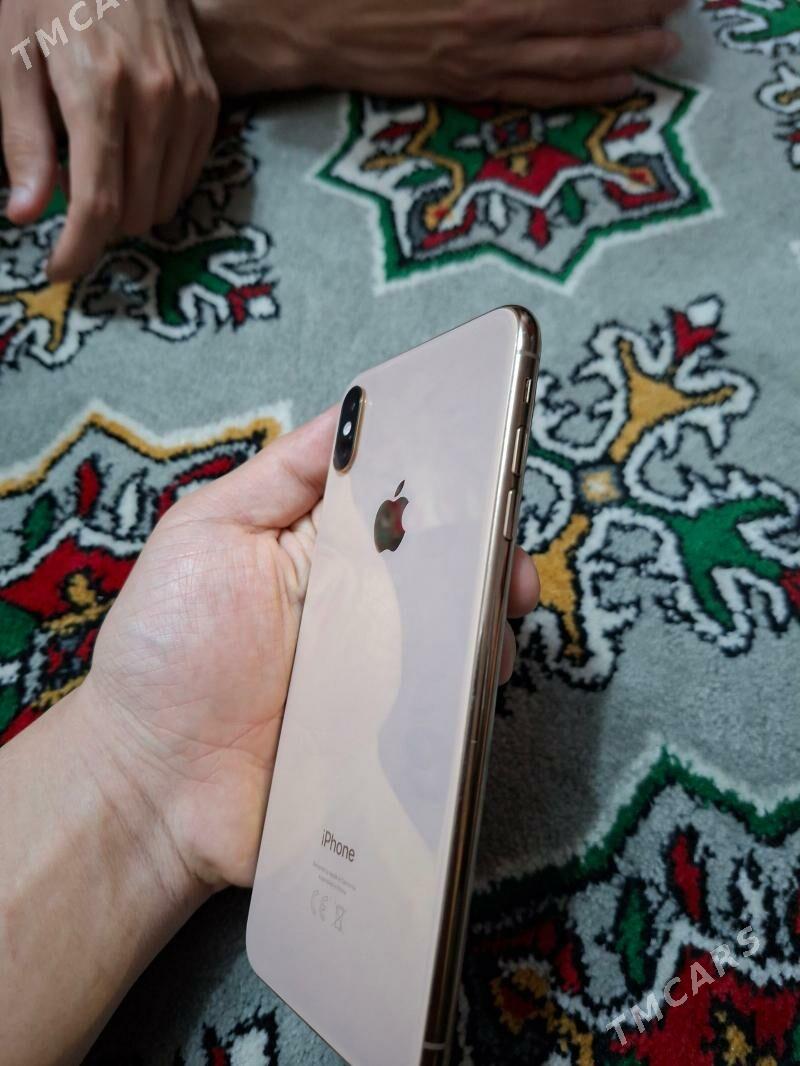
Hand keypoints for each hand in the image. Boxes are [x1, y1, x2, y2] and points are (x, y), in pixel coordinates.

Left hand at [0, 0, 218, 280]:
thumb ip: (24, 140)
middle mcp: (155, 102)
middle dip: (97, 218)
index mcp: (99, 91)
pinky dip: (156, 181)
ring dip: (128, 202)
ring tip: (99, 160)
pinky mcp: (209, 105)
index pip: (97, 202)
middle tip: (69, 182)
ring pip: (163, 202)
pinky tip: (131, 151)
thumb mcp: (15, 56)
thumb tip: (26, 215)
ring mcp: (190, 104)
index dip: (78, 249)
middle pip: (132, 211)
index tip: (59, 270)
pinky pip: (186, 177)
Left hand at [83, 408, 539, 892]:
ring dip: (491, 623)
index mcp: (326, 552)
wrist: (151, 783)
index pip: (403, 507)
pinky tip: (478, 679)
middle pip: (448, 571)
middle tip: (507, 562)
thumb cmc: (167, 650)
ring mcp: (385, 675)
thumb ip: (282, 475)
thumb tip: (355, 411)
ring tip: (499, 618)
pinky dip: (474, 690)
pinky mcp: (395, 738)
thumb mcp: (208, 533)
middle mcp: (365, 608)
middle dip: (493, 556)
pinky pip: (450, 707)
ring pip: (463, 637)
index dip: (451, 488)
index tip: (486, 474)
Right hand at [195, 0, 683, 104]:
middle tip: (679, 16)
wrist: (304, 23)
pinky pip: (532, 95)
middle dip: (634, 21)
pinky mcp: (462, 88)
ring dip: (618, 60)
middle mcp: (487, 29)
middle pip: (580, 27)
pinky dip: (577, 93)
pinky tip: (612, 88)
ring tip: (661, 52)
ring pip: (563, 67)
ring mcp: (476, 64)